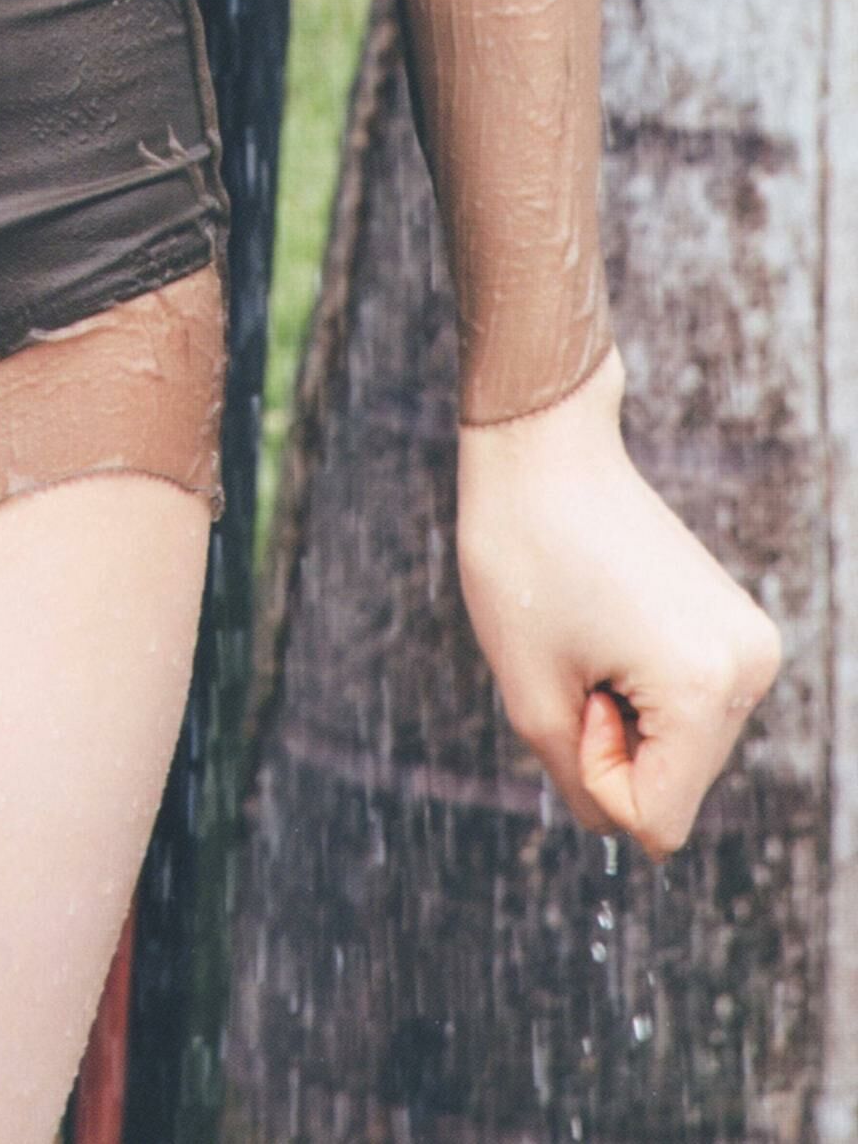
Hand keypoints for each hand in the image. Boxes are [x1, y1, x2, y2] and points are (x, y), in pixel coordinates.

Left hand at [456, 344, 782, 855]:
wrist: (544, 446)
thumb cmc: (521, 557)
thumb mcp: (529, 697)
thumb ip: (581, 785)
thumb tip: (627, 829)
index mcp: (704, 690)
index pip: (657, 822)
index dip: (594, 771)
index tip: (572, 690)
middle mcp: (750, 670)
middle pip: (676, 785)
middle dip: (614, 741)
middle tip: (576, 649)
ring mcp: (753, 644)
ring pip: (683, 749)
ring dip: (629, 713)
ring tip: (594, 629)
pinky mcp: (740, 626)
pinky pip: (691, 706)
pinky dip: (645, 687)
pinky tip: (613, 621)